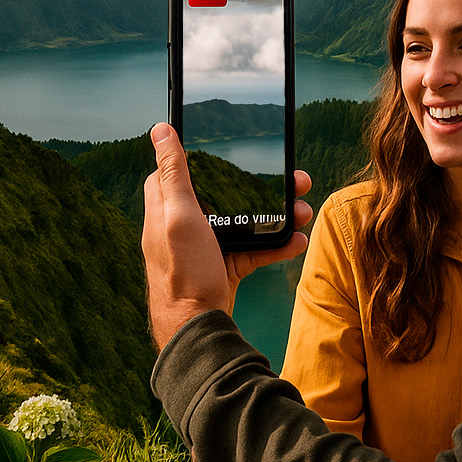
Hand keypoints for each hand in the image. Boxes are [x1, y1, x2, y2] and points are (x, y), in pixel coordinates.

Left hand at [141, 123, 312, 350]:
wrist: (198, 332)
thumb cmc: (183, 274)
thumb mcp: (179, 216)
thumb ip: (173, 173)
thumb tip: (160, 130)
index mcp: (165, 209)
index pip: (176, 171)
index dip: (200, 157)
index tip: (228, 147)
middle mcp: (182, 227)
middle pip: (221, 194)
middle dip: (256, 185)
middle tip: (291, 177)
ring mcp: (204, 248)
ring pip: (242, 221)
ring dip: (274, 214)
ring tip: (301, 209)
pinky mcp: (223, 268)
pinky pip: (252, 250)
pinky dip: (274, 245)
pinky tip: (296, 240)